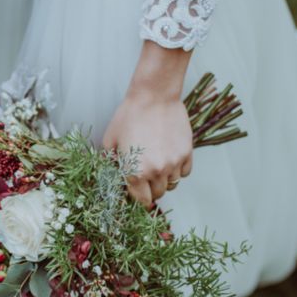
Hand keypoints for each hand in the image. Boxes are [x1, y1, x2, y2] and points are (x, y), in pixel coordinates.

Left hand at [103, 42, 193, 206]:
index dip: (139, 198)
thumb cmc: (129, 116)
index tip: (138, 193)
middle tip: (146, 176)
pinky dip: (178, 170)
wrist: (153, 96)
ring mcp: (173, 163)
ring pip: (172, 184)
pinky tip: (169, 158)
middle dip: (151, 189)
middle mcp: (156, 172)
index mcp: (135, 172)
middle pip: (158, 194)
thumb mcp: (110, 141)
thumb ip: (111, 163)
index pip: (141, 201)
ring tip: (158, 164)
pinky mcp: (187, 153)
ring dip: (165, 179)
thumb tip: (114, 176)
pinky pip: (184, 172)